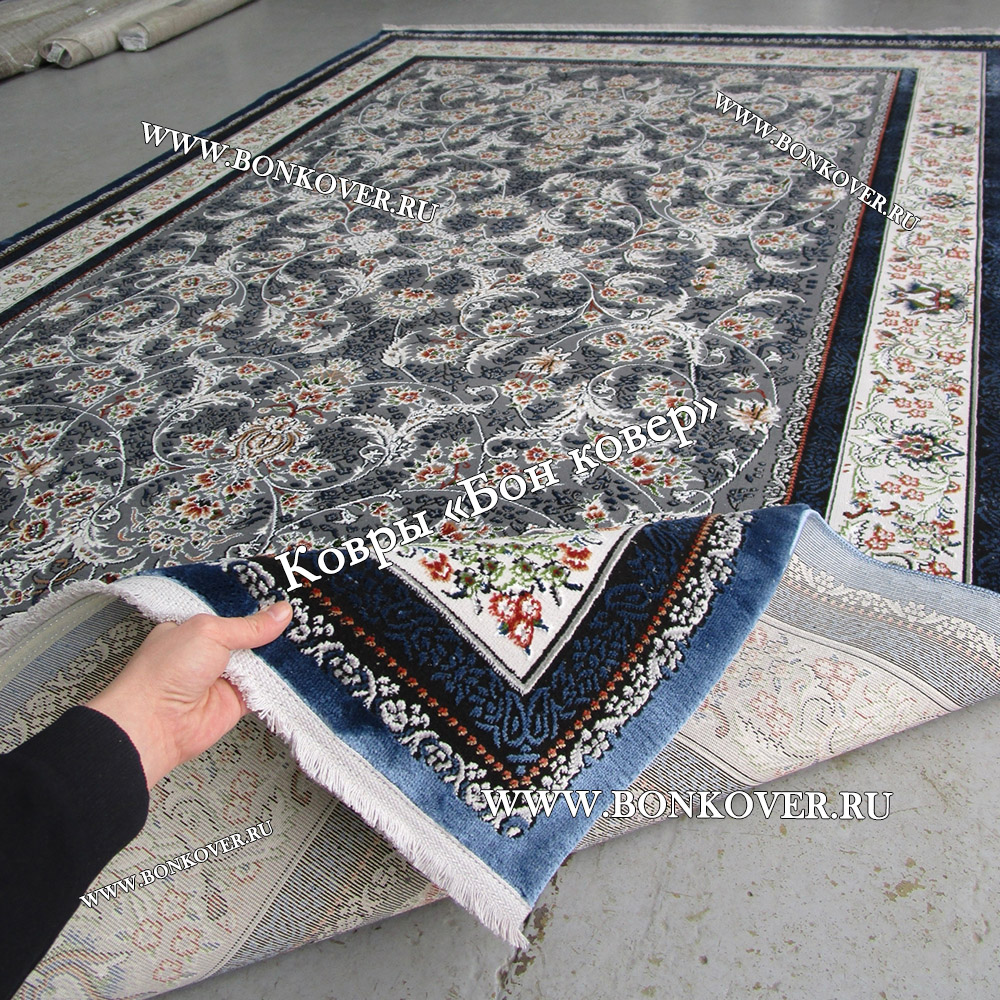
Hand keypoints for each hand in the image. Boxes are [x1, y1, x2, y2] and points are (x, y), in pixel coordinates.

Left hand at [88, 602, 291, 788]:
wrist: (154, 723)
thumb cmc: (161, 674)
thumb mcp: (209, 632)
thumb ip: (249, 625)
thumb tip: (279, 613)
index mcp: (196, 627)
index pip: (234, 611)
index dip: (258, 605)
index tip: (283, 598)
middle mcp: (210, 651)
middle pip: (252, 636)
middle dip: (273, 630)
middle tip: (300, 618)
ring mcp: (224, 676)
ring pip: (263, 661)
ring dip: (279, 655)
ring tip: (305, 639)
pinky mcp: (237, 700)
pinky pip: (266, 688)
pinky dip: (280, 681)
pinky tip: (295, 668)